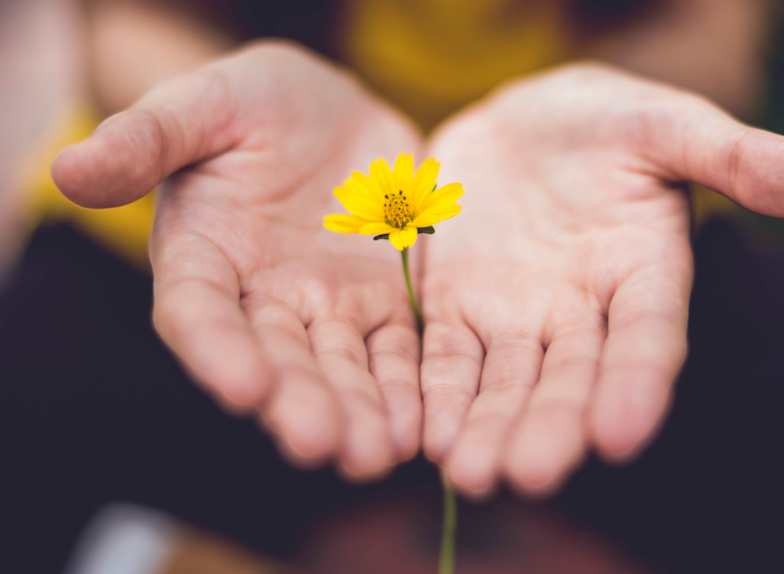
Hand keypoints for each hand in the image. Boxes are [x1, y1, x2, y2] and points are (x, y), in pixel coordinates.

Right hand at [52, 41, 423, 478]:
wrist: (333, 111)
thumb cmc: (255, 102)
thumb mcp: (204, 104)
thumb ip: (148, 138)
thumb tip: (69, 168)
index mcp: (204, 256)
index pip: (200, 312)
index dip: (217, 350)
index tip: (243, 387)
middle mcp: (262, 298)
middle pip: (278, 359)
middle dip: (299, 402)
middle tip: (322, 444)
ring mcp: (327, 307)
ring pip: (342, 368)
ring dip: (358, 413)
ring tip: (376, 454)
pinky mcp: (384, 303)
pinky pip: (397, 351)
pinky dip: (407, 389)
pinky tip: (420, 427)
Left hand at [420, 63, 783, 495]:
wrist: (523, 123)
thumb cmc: (606, 122)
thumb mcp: (668, 125)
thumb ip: (739, 157)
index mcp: (644, 274)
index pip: (648, 337)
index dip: (637, 383)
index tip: (621, 434)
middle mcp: (583, 313)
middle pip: (570, 378)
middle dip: (551, 426)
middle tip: (530, 474)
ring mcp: (518, 316)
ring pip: (505, 382)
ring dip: (488, 428)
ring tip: (470, 474)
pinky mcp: (457, 308)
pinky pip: (445, 358)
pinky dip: (437, 395)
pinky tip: (424, 435)